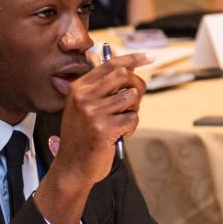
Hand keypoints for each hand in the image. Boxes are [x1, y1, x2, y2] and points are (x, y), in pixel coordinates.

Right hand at [45, 50, 149, 203]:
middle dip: (137, 87)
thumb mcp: (84, 107)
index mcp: (78, 88)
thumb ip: (102, 88)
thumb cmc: (83, 136)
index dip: (132, 58)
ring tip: (120, 122)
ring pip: (132, 97)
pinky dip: (131, 127)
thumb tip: (129, 67)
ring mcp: (93, 112)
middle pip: (124, 76)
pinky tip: (119, 135)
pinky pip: (133, 118)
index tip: (150, 57)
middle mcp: (84, 96)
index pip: (110, 64)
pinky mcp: (104, 128)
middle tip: (133, 102)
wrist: (72, 166)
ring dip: (133, 110)